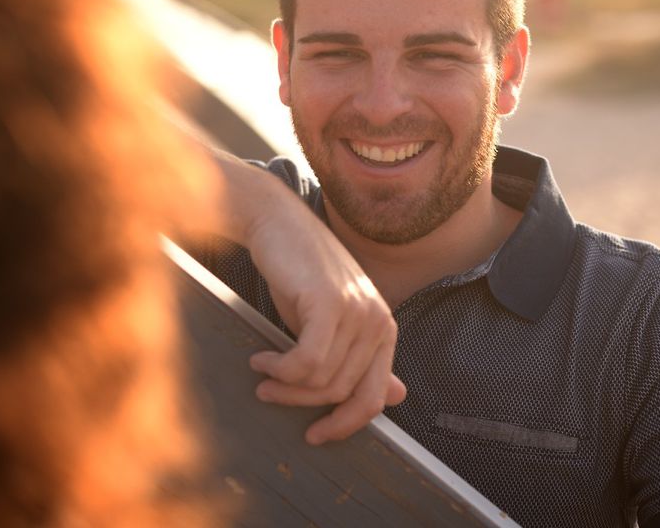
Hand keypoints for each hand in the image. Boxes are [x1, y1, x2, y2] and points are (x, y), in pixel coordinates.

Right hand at [244, 196, 405, 444]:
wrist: (277, 224)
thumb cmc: (300, 275)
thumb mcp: (331, 322)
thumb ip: (360, 358)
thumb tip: (397, 396)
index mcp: (384, 329)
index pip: (374, 397)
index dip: (345, 425)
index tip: (314, 435)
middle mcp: (378, 320)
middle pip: (342, 392)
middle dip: (301, 402)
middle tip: (268, 393)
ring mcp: (356, 310)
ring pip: (322, 379)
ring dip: (284, 385)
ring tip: (262, 372)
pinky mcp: (329, 302)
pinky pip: (307, 361)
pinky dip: (280, 369)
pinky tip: (262, 359)